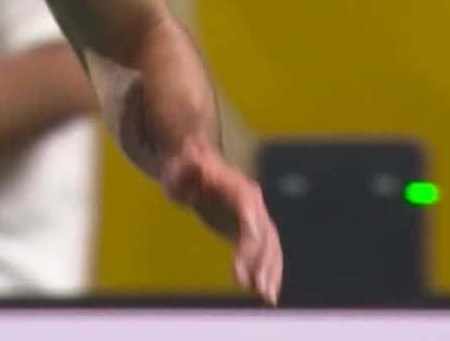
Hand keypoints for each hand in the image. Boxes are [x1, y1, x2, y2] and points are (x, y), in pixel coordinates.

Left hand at [161, 139, 282, 304]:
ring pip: (270, 245)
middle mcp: (252, 201)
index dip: (252, 220)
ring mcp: (255, 217)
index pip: (248, 202)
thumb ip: (185, 167)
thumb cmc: (183, 169)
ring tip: (264, 296)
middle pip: (263, 230)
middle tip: (254, 285)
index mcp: (236, 185)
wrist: (195, 167)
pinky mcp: (252, 232)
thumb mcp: (178, 168)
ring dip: (270, 270)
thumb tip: (191, 153)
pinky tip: (268, 296)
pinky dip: (271, 272)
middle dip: (260, 258)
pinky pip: (267, 253)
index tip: (252, 238)